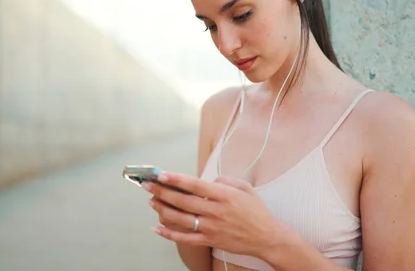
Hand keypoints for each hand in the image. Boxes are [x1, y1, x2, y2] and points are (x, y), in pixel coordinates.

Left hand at [143, 172, 279, 257]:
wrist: (267, 238)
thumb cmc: (256, 211)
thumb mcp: (245, 188)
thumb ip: (224, 180)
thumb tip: (205, 182)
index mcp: (224, 195)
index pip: (194, 185)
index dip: (176, 179)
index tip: (160, 173)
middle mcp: (216, 211)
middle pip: (182, 201)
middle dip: (161, 191)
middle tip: (146, 184)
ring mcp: (212, 227)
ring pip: (180, 218)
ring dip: (162, 209)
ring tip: (150, 201)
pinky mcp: (210, 241)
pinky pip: (185, 238)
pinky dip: (168, 234)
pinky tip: (156, 228)